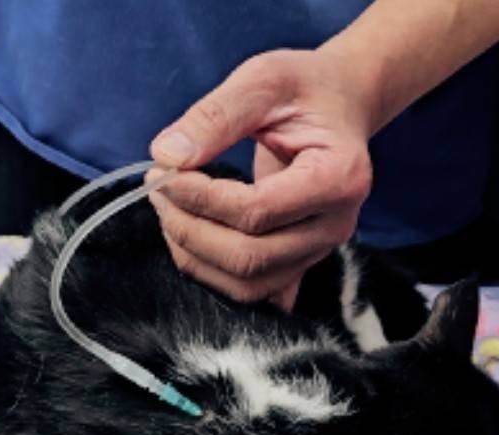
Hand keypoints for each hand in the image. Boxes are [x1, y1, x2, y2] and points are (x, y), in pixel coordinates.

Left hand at [149, 48, 373, 310]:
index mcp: (338, 177)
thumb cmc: (304, 89)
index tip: (164, 171)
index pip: (257, 211)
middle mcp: (335, 225)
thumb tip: (167, 156)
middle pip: (250, 257)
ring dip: (194, 256)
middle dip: (190, 229)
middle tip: (159, 191)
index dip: (201, 198)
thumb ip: (216, 115)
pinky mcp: (300, 263)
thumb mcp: (263, 79)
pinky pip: (253, 291)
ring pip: (248, 285)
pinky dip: (212, 273)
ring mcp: (319, 251)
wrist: (339, 105)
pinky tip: (192, 237)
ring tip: (169, 212)